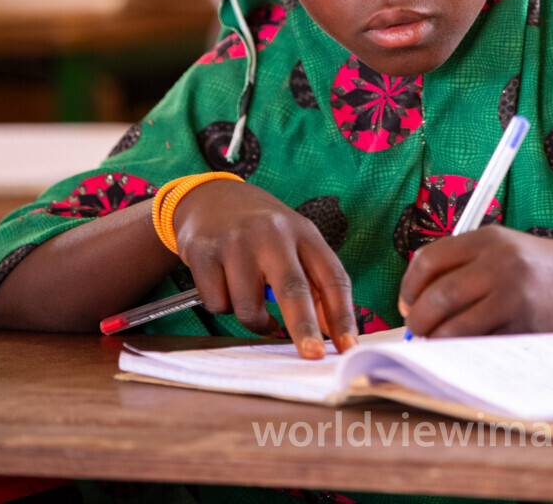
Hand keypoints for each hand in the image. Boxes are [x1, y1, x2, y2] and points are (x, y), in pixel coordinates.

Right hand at [172, 179, 357, 357]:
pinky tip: (225, 285)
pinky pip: (217, 303)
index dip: (343, 315)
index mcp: (304, 233)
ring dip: (254, 321)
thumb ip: (315, 283)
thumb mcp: (295, 243)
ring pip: (248, 307)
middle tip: (312, 355)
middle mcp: (272, 234)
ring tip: (253, 305)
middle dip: (304, 327)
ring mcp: (236, 242)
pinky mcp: (204, 252)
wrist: (211, 198)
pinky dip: (223, 305)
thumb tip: (331, 330)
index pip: (332, 277)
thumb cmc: (262, 230)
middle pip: (293, 289)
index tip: (348, 347)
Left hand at [397, 226, 552, 337]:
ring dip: (436, 340)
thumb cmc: (547, 270)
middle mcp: (499, 262)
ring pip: (452, 327)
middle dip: (417, 320)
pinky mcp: (525, 326)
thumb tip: (416, 298)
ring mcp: (513, 295)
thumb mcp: (508, 249)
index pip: (428, 260)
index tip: (407, 302)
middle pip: (435, 296)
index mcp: (489, 238)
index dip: (408, 286)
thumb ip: (466, 264)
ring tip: (438, 342)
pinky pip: (479, 345)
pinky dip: (464, 351)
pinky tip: (466, 348)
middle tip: (417, 330)